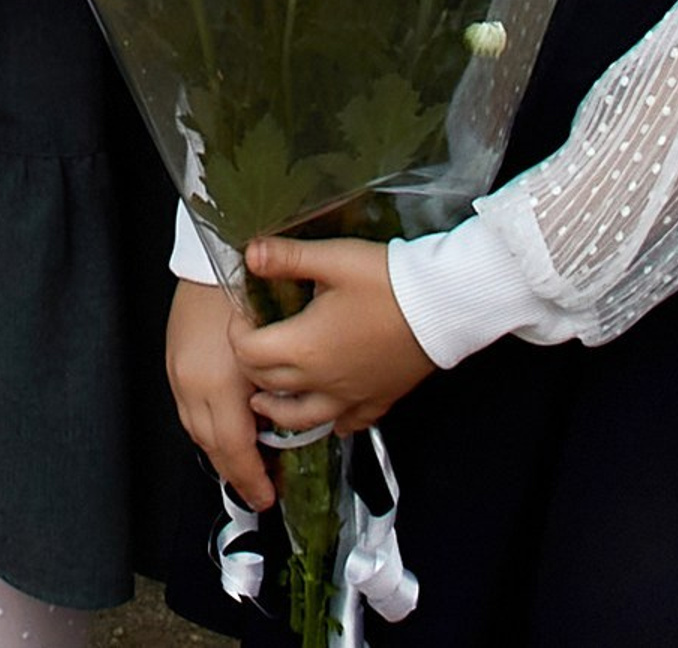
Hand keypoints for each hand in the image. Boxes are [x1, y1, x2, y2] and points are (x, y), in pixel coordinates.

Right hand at [169, 280, 271, 505]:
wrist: (214, 257)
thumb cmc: (247, 294)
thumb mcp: (273, 350)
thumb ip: (276, 395)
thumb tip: (285, 426)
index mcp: (219, 384)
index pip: (234, 450)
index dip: (252, 479)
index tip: (267, 496)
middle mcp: (192, 385)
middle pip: (211, 448)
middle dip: (236, 473)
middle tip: (259, 487)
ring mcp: (178, 374)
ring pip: (196, 432)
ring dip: (220, 451)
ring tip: (244, 460)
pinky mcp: (173, 362)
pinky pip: (187, 410)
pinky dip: (205, 426)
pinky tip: (223, 426)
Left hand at [228, 239, 435, 438]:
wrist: (441, 306)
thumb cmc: (387, 282)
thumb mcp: (332, 259)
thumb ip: (286, 257)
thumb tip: (249, 253)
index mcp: (304, 347)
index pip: (247, 353)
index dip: (237, 333)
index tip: (243, 315)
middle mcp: (321, 381)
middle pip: (267, 386)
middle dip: (250, 367)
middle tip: (250, 347)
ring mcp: (349, 397)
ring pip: (301, 418)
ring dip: (278, 409)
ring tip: (266, 399)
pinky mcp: (376, 402)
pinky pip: (345, 424)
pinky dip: (329, 420)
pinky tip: (329, 412)